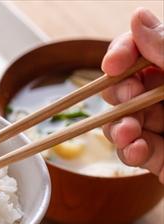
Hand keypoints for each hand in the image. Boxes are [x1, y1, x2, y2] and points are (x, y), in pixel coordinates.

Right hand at [101, 8, 163, 182]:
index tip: (114, 65)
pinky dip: (129, 150)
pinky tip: (138, 150)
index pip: (146, 48)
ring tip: (129, 134)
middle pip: (127, 84)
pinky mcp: (160, 157)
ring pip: (123, 118)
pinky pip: (132, 149)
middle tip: (126, 99)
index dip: (124, 52)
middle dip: (119, 92)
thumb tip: (139, 18)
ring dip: (119, 126)